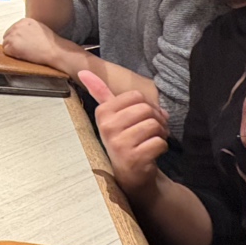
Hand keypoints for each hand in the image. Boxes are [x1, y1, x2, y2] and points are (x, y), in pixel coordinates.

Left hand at [1, 18, 61, 67]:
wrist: (54, 50)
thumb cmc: (50, 42)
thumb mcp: (39, 27)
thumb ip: (28, 28)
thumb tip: (22, 33)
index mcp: (24, 21)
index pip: (13, 29)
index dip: (17, 38)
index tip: (22, 43)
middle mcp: (17, 26)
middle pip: (7, 35)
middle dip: (12, 43)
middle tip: (22, 49)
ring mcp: (14, 35)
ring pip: (5, 43)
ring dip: (12, 49)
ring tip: (23, 52)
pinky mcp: (13, 45)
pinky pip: (6, 51)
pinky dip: (12, 54)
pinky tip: (21, 55)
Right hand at [79, 71, 168, 194]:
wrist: (130, 174)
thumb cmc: (124, 140)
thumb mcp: (111, 116)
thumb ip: (100, 93)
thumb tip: (84, 70)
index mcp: (102, 113)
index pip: (136, 96)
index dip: (147, 105)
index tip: (142, 117)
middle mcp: (107, 127)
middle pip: (146, 109)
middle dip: (156, 120)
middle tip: (152, 130)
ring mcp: (119, 144)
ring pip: (154, 125)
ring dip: (160, 134)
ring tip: (152, 139)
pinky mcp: (134, 158)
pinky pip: (159, 142)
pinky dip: (161, 147)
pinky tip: (152, 152)